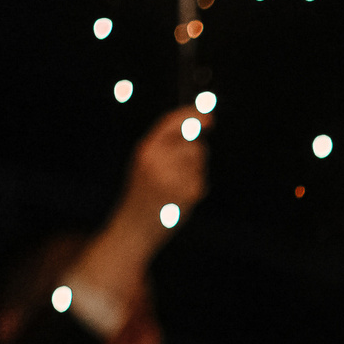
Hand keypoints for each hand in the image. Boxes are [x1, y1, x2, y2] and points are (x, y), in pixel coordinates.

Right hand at [64, 108, 208, 316]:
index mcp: (146, 151)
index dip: (193, 116)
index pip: (173, 123)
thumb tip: (200, 125)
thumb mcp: (145, 162)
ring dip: (195, 168)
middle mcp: (160, 161)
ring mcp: (176, 177)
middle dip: (194, 150)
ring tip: (175, 183)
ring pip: (200, 159)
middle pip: (194, 143)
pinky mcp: (190, 193)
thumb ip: (166, 144)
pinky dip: (195, 185)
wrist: (134, 228)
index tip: (208, 117)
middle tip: (178, 168)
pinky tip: (179, 197)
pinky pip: (202, 178)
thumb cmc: (141, 192)